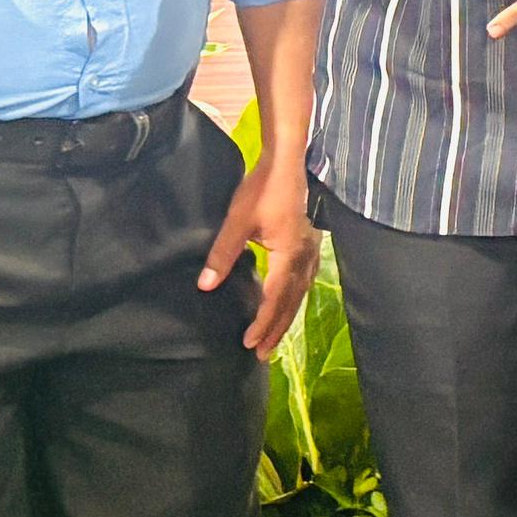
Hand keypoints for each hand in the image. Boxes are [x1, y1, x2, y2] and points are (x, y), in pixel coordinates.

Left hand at [198, 147, 318, 357]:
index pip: (275, 297)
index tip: (248, 343)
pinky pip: (304, 281)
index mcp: (288, 254)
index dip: (262, 322)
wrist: (288, 162)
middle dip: (276, 329)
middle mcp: (304, 257)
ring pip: (300, 293)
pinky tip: (289, 303)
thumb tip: (205, 286)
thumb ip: (223, 254)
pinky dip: (294, 299)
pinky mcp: (309, 244)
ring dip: (286, 317)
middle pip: (292, 301)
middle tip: (261, 354)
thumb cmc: (262, 189)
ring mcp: (310, 250)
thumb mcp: (238, 221)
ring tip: (273, 337)